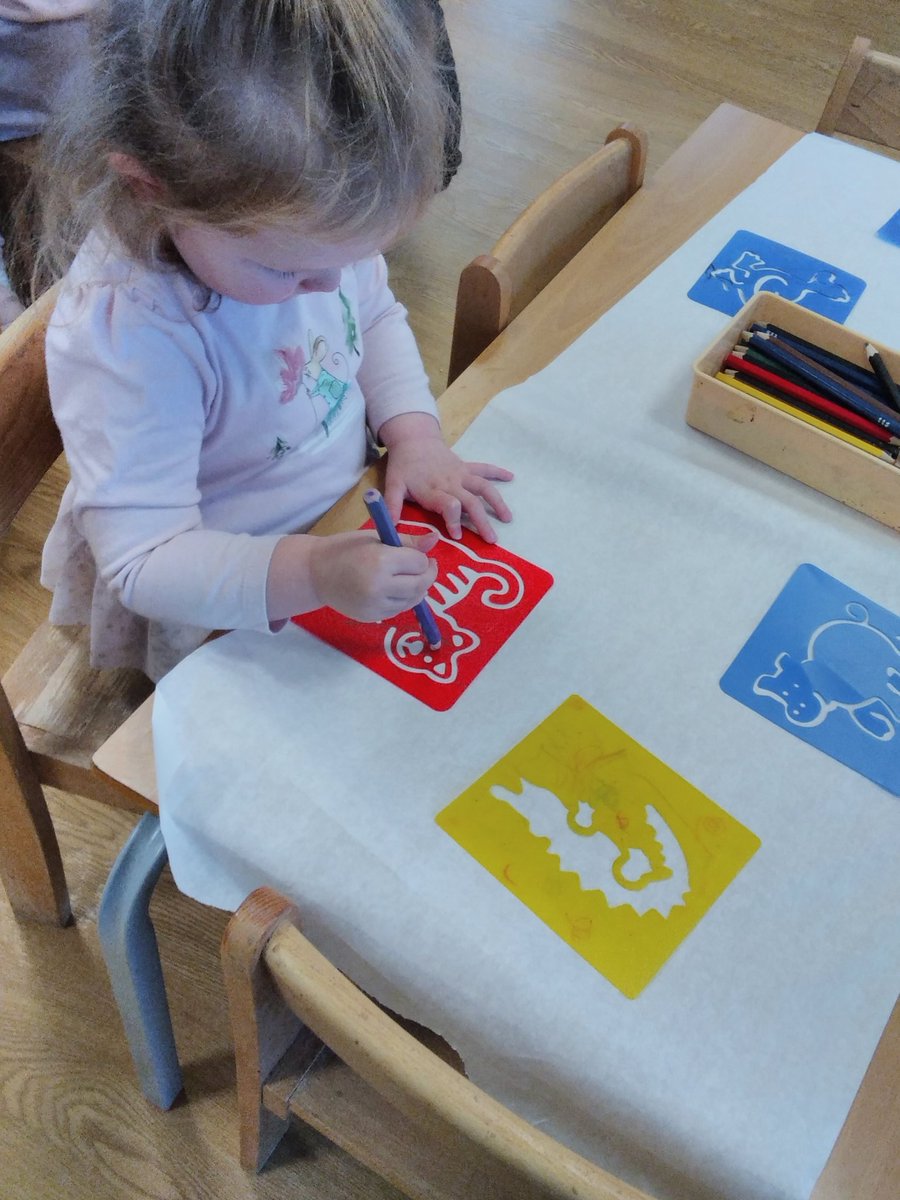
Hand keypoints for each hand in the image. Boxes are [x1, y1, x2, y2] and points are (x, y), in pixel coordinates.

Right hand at [308, 529, 438, 621]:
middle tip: (424, 566)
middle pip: (420, 584)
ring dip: (418, 588)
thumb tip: (435, 539)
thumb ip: (407, 542)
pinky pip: (399, 610)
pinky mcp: (372, 617)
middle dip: (427, 575)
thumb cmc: (345, 549)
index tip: (416, 554)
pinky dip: (404, 600)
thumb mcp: (376, 538)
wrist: (315, 573)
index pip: (419, 563)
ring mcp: (375, 605)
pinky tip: (395, 589)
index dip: (422, 558)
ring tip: (409, 577)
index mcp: (380, 560)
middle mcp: (379, 586)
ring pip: (413, 600)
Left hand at [380, 413, 512, 541]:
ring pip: (483, 487)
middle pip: (471, 502)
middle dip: (482, 521)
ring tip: (507, 519)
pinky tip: (512, 478)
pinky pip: (485, 469)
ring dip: (497, 502)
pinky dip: (498, 472)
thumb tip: (390, 528)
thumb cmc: (403, 466)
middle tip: (492, 540)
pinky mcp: (467, 467)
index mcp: (433, 489)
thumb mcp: (394, 485)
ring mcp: (461, 474)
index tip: (457, 536)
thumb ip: (392, 506)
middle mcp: (451, 482)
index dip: (455, 520)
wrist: (414, 439)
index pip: (449, 505)